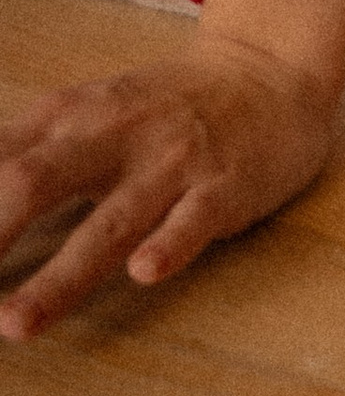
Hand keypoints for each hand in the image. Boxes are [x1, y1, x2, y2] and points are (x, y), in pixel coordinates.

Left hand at [0, 38, 337, 340]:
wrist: (267, 72)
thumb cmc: (160, 105)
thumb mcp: (81, 112)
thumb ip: (18, 150)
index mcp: (64, 117)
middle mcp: (110, 136)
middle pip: (31, 185)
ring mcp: (169, 162)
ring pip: (108, 222)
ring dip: (58, 276)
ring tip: (14, 323)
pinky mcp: (224, 188)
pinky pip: (194, 221)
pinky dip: (169, 245)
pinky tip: (145, 273)